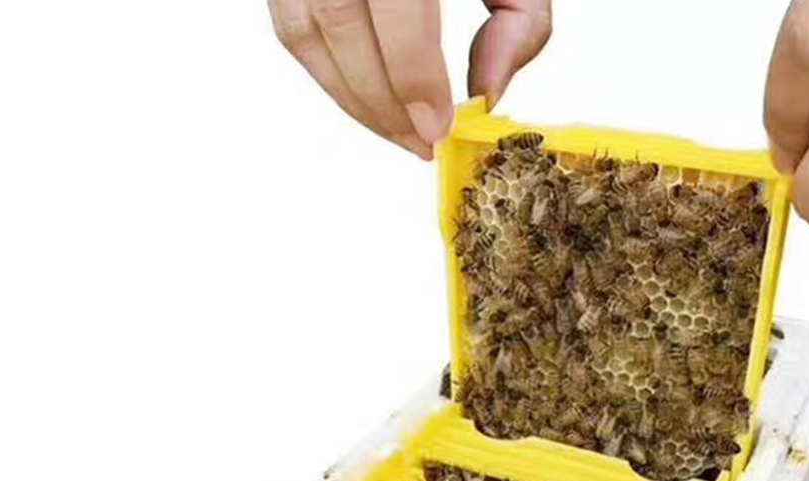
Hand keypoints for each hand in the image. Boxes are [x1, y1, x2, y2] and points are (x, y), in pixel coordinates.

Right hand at [269, 0, 551, 159]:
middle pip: (339, 22)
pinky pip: (290, 25)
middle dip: (380, 100)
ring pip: (304, 31)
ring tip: (395, 129)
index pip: (395, 3)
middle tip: (418, 140)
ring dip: (349, 97)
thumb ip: (518, 17)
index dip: (412, 74)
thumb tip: (487, 94)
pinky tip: (367, 96)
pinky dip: (327, 71)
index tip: (436, 124)